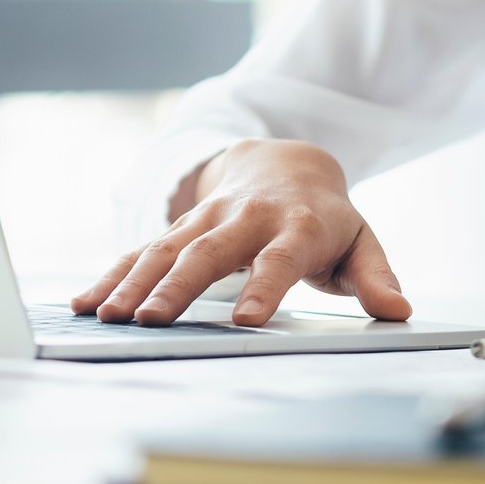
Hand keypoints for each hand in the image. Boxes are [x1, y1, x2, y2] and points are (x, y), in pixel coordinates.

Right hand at [69, 138, 410, 326]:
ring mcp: (205, 219)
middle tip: (151, 320)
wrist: (284, 162)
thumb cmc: (325, 217)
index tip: (246, 321)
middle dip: (176, 287)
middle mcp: (244, 218)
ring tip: (108, 316)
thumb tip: (398, 309)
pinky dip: (111, 275)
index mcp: (294, 225)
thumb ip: (374, 276)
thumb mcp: (360, 241)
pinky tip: (86, 301)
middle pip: (207, 253)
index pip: (279, 259)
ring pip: (164, 250)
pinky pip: (140, 251)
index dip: (264, 288)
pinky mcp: (178, 228)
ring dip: (133, 284)